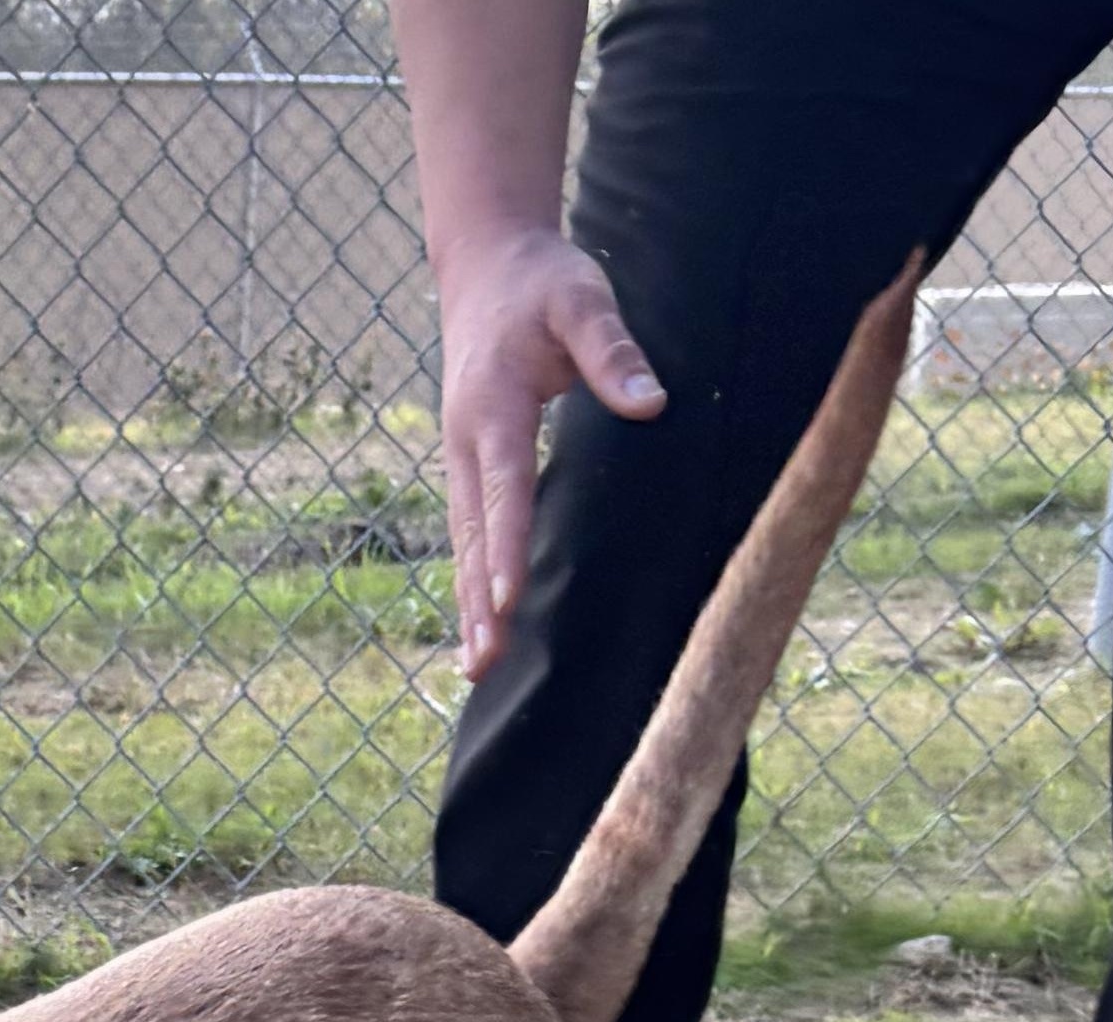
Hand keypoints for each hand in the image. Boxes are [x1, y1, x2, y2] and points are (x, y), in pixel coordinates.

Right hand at [437, 221, 664, 675]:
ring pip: (465, 544)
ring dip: (469, 607)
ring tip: (478, 667)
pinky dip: (472, 582)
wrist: (486, 264)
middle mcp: (466, 442)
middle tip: (484, 663)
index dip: (505, 547)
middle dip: (476, 603)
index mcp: (492, 406)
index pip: (503, 488)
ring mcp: (462, 458)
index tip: (505, 601)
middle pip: (471, 535)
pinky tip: (482, 625)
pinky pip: (470, 533)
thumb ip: (612, 348)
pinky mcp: (471, 465)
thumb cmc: (541, 280)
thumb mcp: (582, 296)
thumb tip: (650, 403)